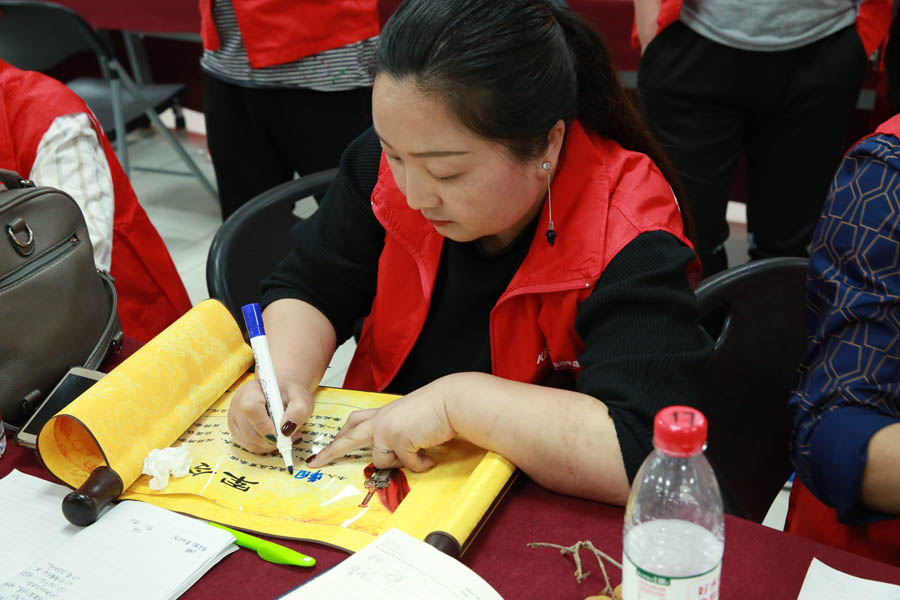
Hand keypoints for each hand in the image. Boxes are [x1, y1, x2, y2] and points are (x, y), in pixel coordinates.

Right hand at [227, 376, 313, 453]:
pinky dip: (266, 447)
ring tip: (285, 435)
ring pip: (250, 442)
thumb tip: (286, 430)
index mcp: (251, 391)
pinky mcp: (237, 432)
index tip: (282, 431)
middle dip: (272, 439)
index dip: (265, 425)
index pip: (250, 408)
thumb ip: (298, 411)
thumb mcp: (300, 398)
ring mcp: (235, 420)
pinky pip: (250, 447)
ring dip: (271, 445)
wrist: (282, 393)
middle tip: (290, 435)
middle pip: (249, 430)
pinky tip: (276, 438)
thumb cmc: (289, 394)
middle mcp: (238, 405)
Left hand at [307, 376, 457, 471]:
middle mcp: (380, 421)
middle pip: (349, 438)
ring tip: (420, 451)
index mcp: (383, 413)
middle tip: (316, 462)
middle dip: (331, 452)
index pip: (355, 422)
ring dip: (400, 462)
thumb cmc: (438, 409)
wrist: (451, 402)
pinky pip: (406, 465)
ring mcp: (387, 430)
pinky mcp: (398, 441)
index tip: (328, 445)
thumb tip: (396, 456)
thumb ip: (398, 433)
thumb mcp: (410, 419)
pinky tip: (429, 455)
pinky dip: (420, 464)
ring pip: (381, 461)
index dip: (341, 435)